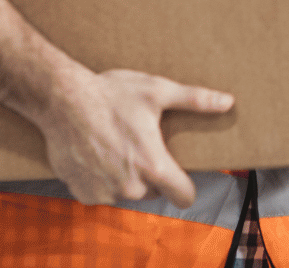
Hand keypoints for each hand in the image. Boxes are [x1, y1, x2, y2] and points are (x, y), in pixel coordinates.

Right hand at [36, 68, 234, 207]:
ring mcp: (104, 192)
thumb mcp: (158, 91)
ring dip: (126, 177)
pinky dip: (102, 179)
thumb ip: (195, 100)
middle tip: (141, 145)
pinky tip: (97, 154)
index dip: (186, 186)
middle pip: (155, 191)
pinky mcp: (83, 193)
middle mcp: (130, 187)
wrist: (62, 99)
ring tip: (117, 146)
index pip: (184, 197)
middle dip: (152, 173)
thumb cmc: (111, 94)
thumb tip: (227, 102)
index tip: (181, 174)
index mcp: (153, 166)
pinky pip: (102, 192)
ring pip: (127, 192)